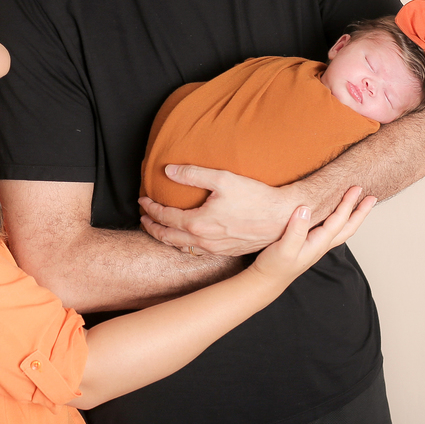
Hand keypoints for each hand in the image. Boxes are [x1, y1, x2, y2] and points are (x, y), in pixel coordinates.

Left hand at [139, 164, 307, 255]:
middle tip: (142, 218)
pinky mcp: (226, 252)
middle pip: (167, 237)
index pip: (165, 217)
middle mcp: (204, 241)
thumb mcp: (222, 178)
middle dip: (151, 227)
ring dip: (166, 238)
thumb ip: (193, 174)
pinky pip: (197, 251)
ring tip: (158, 229)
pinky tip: (185, 238)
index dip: (150, 208)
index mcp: (198, 223)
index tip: (142, 200)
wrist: (282, 217)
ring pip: (181, 247)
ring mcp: (215, 249)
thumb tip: (169, 171)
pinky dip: (183, 245)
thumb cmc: (255, 197)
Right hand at [251, 186, 375, 283]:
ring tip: (359, 205)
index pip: (339, 220)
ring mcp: (316, 246)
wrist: (266, 281)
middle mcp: (321, 245)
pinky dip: (339, 221)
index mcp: (318, 243)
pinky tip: (335, 216)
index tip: (356, 188)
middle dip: (361, 212)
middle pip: (348, 227)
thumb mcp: (283, 248)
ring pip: (341, 230)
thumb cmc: (274, 267)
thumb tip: (305, 208)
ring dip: (352, 217)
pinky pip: (331, 231)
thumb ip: (296, 229)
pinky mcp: (309, 246)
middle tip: (371, 197)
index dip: (348, 203)